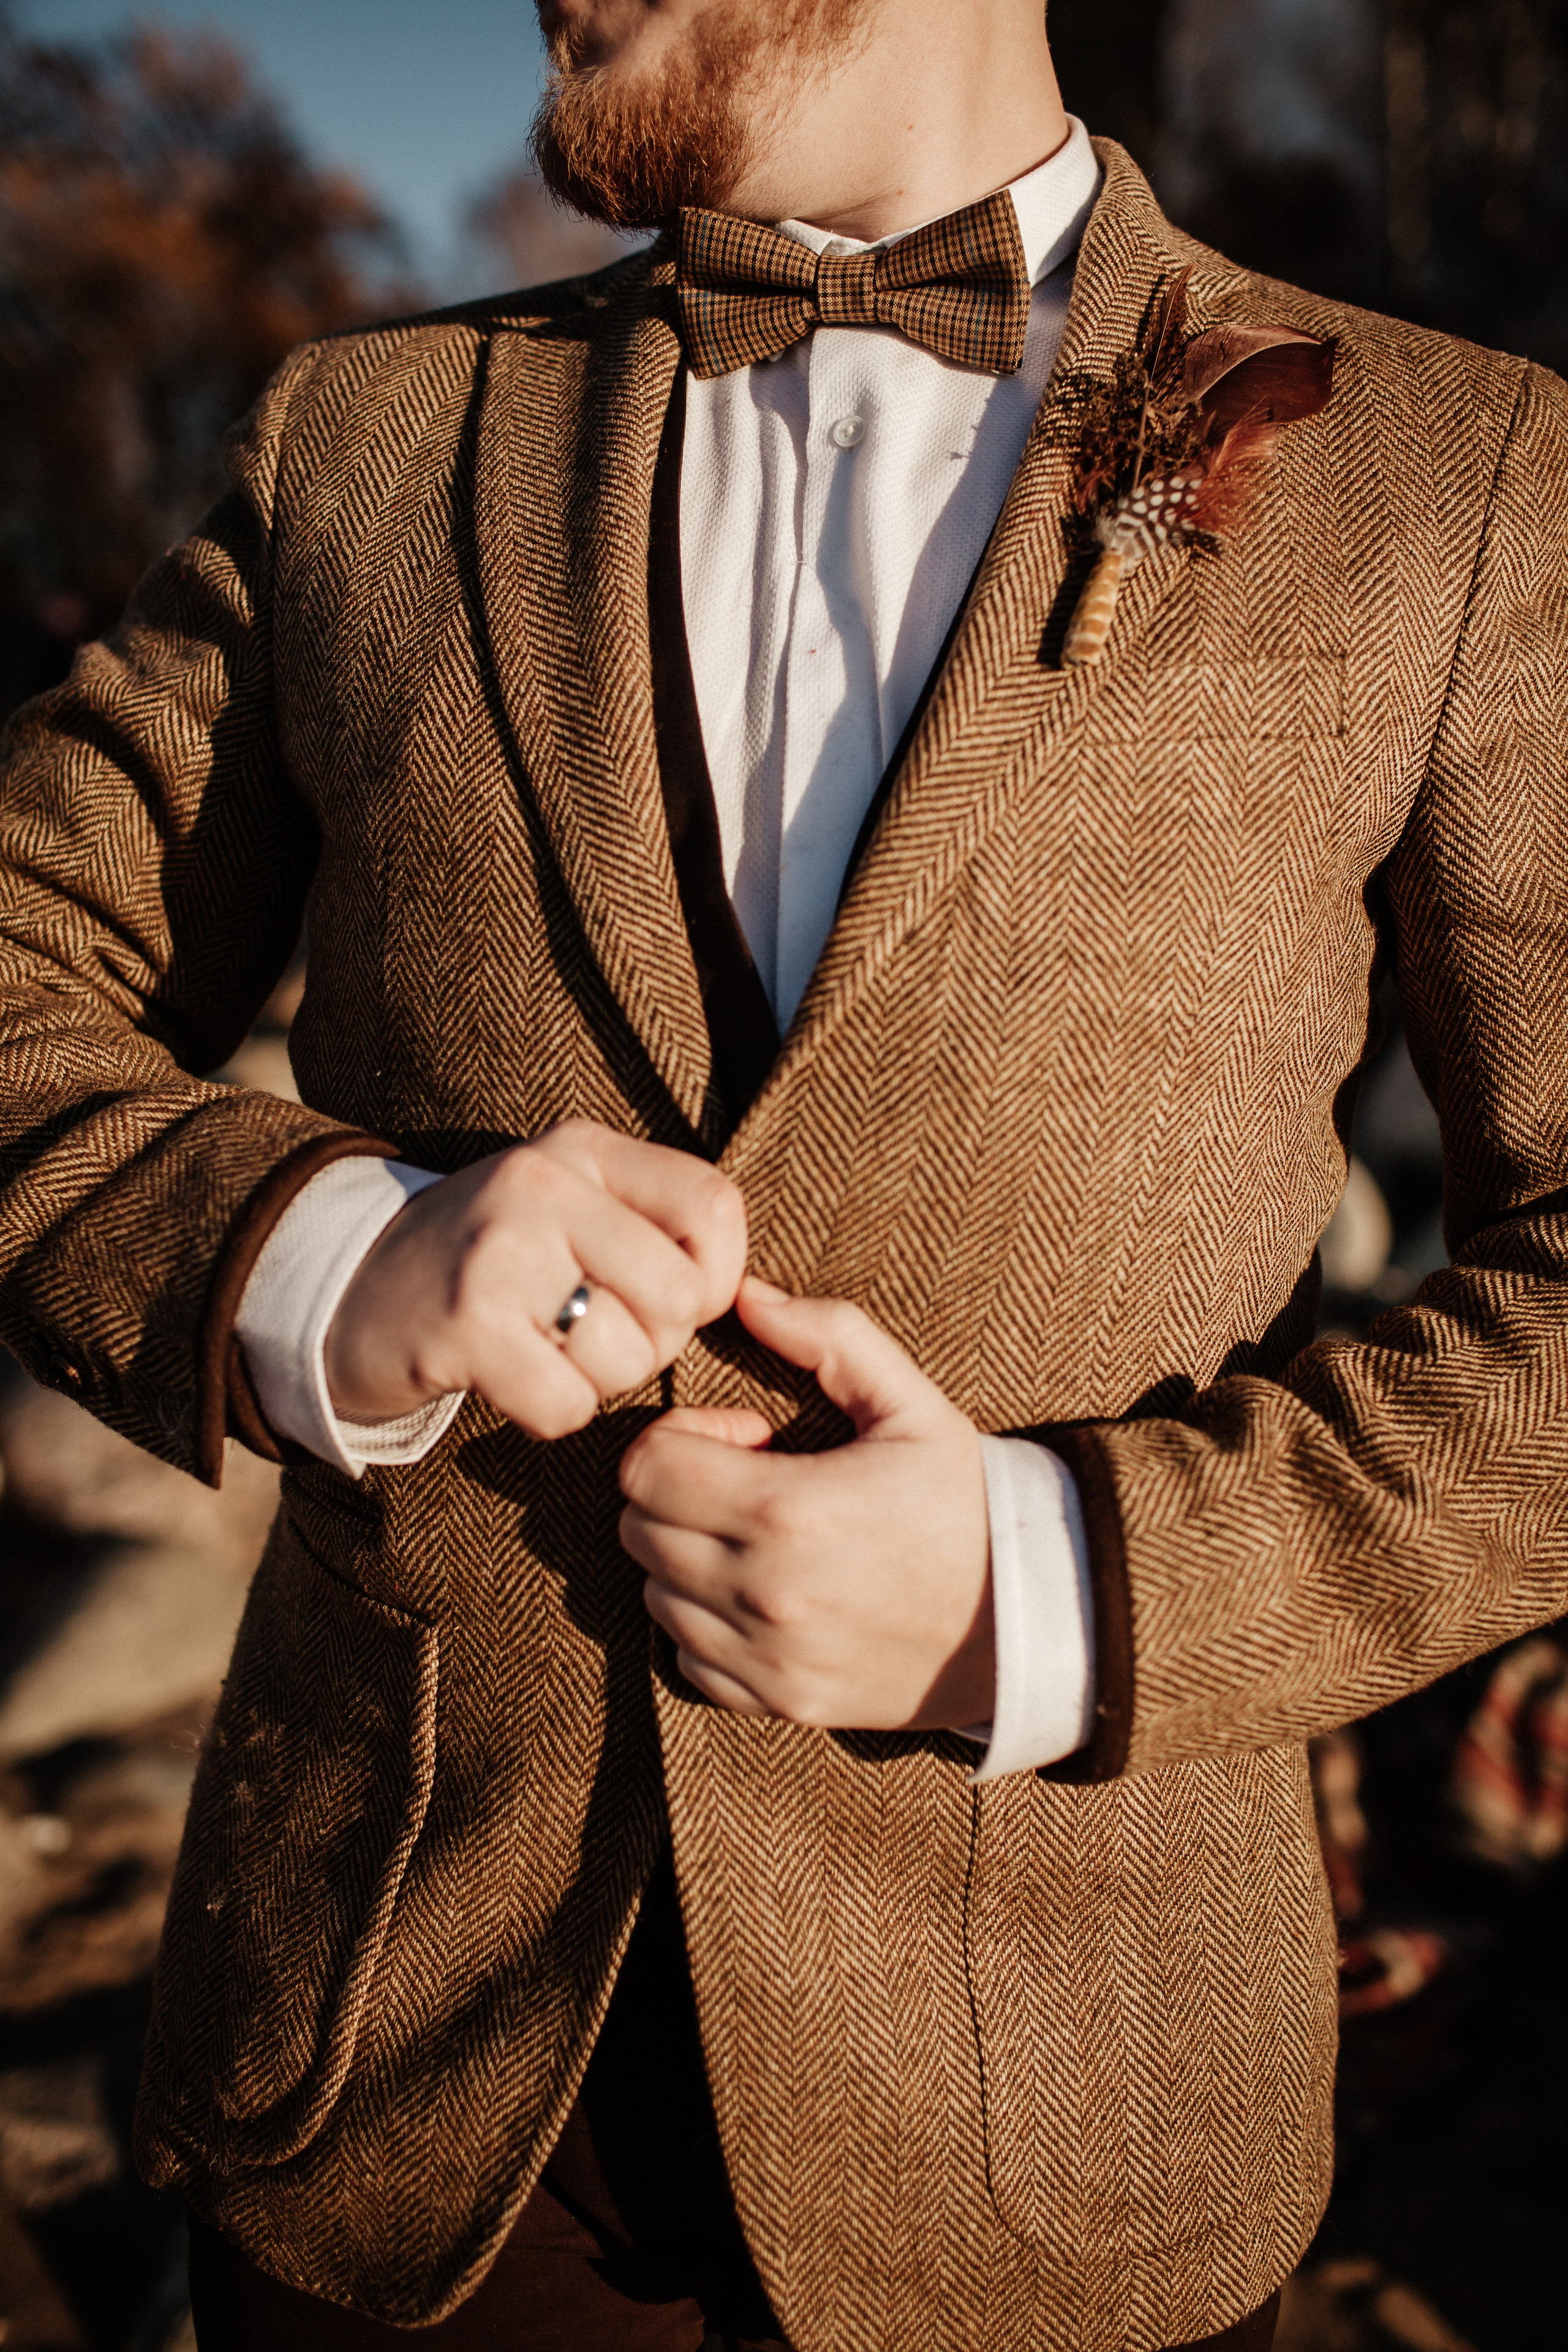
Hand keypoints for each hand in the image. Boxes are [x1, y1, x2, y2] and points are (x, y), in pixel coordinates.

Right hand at [324, 1120, 746, 1438]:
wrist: (345, 1294)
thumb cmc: (488, 1264)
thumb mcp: (568, 1209)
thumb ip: (651, 1226)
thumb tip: (750, 1298)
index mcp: (582, 1149)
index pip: (714, 1205)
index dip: (718, 1275)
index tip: (672, 1299)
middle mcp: (543, 1184)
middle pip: (680, 1297)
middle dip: (654, 1343)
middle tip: (592, 1336)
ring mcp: (500, 1252)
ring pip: (628, 1359)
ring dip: (597, 1383)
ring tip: (543, 1352)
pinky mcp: (465, 1325)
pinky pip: (567, 1404)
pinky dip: (549, 1414)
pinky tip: (510, 1381)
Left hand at [618, 1277, 993, 1729]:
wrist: (1029, 1619)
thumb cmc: (966, 1503)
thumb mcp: (912, 1404)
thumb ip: (829, 1337)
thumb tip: (746, 1295)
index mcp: (787, 1510)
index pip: (647, 1467)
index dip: (681, 1436)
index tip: (743, 1437)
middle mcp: (762, 1593)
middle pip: (637, 1528)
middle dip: (677, 1490)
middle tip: (749, 1481)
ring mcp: (766, 1658)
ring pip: (654, 1593)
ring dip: (685, 1556)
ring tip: (759, 1538)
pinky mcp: (776, 1701)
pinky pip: (684, 1658)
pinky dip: (702, 1623)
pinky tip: (760, 1595)